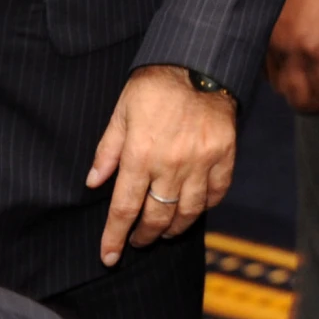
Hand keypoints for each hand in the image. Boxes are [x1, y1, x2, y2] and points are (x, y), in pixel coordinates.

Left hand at [87, 65, 237, 265]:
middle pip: (156, 216)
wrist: (201, 62)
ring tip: (165, 231)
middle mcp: (171, 164)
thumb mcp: (121, 112)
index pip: (124, 209)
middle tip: (137, 242)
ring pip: (188, 211)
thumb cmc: (155, 86)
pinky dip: (206, 205)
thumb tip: (93, 183)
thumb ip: (107, 150)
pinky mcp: (225, 154)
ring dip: (174, 228)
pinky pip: (217, 191)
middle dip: (144, 236)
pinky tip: (196, 207)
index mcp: (140, 155)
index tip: (109, 256)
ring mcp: (202, 161)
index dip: (114, 237)